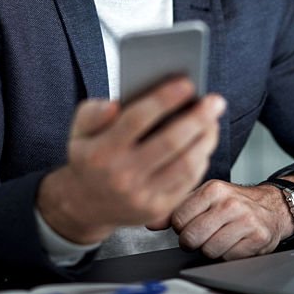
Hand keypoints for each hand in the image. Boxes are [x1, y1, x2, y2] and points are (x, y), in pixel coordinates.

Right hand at [36, 79, 224, 244]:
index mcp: (101, 152)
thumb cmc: (89, 158)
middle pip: (170, 142)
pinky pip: (187, 183)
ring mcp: (141, 196)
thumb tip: (114, 105)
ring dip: (206, 139)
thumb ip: (93, 113)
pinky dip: (201, 159)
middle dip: (198, 118)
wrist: (85, 206)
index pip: (137, 119)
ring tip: (213, 120)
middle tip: (215, 101)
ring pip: (185, 164)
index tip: (187, 83)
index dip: (165, 99)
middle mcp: (122, 176)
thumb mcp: (78, 132)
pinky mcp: (157, 210)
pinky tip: (205, 143)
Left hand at [152, 180, 293, 259]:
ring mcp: (246, 220)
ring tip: (221, 236)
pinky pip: (229, 257)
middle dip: (193, 241)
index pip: (178, 219)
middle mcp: (230, 203)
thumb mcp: (206, 197)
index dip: (181, 227)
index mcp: (213, 189)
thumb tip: (150, 221)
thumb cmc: (233, 203)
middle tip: (204, 234)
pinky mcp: (258, 237)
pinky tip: (235, 242)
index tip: (190, 224)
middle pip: (191, 238)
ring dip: (212, 249)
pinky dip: (229, 254)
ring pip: (209, 250)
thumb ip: (177, 207)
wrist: (272, 206)